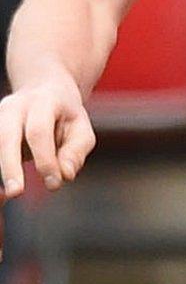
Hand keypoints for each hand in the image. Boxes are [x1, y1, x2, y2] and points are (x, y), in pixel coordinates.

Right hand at [0, 76, 97, 199]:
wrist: (44, 89)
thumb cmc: (65, 116)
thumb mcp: (80, 128)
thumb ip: (75, 151)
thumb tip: (65, 175)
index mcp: (43, 101)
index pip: (39, 132)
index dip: (46, 159)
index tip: (54, 184)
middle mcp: (14, 106)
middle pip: (6, 137)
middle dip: (10, 166)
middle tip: (16, 193)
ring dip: (2, 167)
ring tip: (7, 194)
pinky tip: (3, 184)